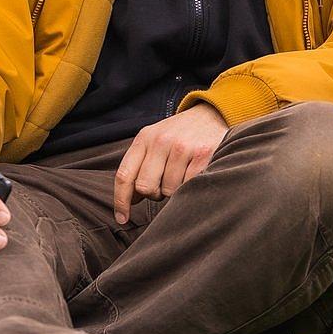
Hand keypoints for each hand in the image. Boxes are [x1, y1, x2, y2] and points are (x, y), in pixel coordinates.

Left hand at [114, 104, 229, 224]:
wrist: (211, 114)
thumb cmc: (179, 135)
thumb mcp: (155, 141)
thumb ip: (140, 166)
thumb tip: (132, 199)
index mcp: (144, 138)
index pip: (124, 175)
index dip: (121, 201)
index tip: (122, 218)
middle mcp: (161, 140)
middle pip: (145, 187)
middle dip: (153, 194)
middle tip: (164, 186)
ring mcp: (183, 147)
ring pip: (169, 190)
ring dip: (174, 191)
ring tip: (182, 176)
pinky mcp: (203, 154)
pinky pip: (188, 186)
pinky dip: (190, 187)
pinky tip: (194, 175)